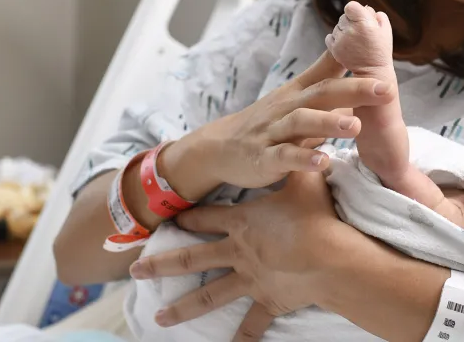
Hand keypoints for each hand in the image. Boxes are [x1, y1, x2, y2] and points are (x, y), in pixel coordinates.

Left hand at [128, 170, 348, 339]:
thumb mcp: (304, 181)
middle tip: (134, 272)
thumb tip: (304, 141)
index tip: (166, 219)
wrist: (329, 256)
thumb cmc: (314, 216)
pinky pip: (250, 325)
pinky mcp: (266, 301)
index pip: (205, 218)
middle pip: (190, 258)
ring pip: (207, 296)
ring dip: (181, 308)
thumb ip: (298, 162)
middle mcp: (236, 252)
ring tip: (158, 320)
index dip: (185, 218)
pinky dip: (239, 340)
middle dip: (159, 265)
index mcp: (241, 222)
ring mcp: (248, 280)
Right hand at [164, 50, 396, 195]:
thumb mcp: (297, 95)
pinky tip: (323, 161)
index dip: (357, 65)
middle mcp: (288, 107)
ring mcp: (274, 131)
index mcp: (300, 92)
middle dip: (354, 90)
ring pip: (302, 122)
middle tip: (387, 89)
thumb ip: (325, 76)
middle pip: (322, 93)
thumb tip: (355, 56)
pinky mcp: (264, 157)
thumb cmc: (269, 120)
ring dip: (329, 123)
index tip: (384, 54)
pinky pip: (284, 156)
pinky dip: (303, 158)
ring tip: (355, 125)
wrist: (221, 147)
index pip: (330, 73)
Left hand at [325, 1, 393, 74]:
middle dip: (350, 22)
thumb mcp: (386, 29)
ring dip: (343, 31)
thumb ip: (376, 15)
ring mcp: (341, 39)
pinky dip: (336, 39)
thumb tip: (366, 8)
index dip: (355, 11)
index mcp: (364, 22)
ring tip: (354, 41)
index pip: (350, 6)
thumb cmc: (380, 50)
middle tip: (360, 33)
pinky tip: (347, 46)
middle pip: (343, 16)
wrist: (373, 72)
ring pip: (337, 27)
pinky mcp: (334, 49)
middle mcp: (350, 29)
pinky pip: (330, 37)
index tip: (359, 18)